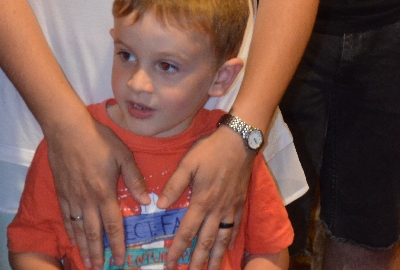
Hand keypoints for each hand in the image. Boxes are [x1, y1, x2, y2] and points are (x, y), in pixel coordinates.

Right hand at [45, 109, 149, 269]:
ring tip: (87, 262)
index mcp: (104, 192)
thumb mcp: (123, 154)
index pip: (113, 225)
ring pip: (78, 229)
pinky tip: (72, 239)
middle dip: (98, 253)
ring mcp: (72, 197)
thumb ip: (135, 178)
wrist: (68, 129)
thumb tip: (146, 201)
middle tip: (99, 268)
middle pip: (93, 233)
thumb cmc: (98, 139)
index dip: (118, 244)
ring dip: (83, 247)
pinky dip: (69, 231)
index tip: (121, 260)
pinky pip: (66, 217)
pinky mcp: (61, 191)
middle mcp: (87, 200)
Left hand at [158, 124, 254, 269]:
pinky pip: (235, 226)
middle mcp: (216, 209)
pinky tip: (228, 247)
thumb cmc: (211, 150)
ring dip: (216, 257)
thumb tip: (159, 205)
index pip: (187, 231)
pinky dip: (231, 240)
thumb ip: (174, 184)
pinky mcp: (240, 202)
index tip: (170, 264)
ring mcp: (230, 207)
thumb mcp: (188, 162)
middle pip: (206, 241)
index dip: (177, 249)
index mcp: (201, 201)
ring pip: (222, 238)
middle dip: (197, 261)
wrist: (239, 141)